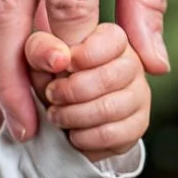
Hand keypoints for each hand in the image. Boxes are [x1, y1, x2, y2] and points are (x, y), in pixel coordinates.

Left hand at [22, 23, 149, 157]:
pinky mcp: (137, 125)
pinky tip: (72, 133)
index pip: (113, 40)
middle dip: (71, 91)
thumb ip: (42, 49)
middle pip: (109, 78)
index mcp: (112, 39)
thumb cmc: (53, 73)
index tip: (63, 66)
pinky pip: (113, 135)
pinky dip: (85, 138)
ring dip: (74, 116)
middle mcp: (131, 64)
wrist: (62, 108)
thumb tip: (60, 59)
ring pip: (110, 109)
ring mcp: (139, 95)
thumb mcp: (39, 55)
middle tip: (51, 96)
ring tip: (57, 116)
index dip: (84, 56)